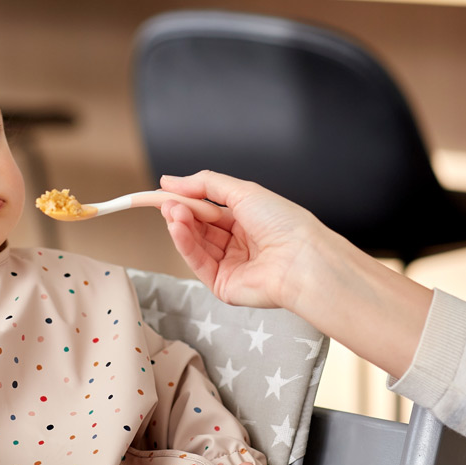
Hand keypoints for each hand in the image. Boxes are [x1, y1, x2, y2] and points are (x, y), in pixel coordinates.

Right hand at [160, 171, 327, 310]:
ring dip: (181, 226)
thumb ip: (205, 183)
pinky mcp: (223, 285)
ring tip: (172, 211)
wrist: (301, 259)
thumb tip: (170, 179)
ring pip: (196, 244)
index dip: (187, 200)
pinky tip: (177, 228)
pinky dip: (185, 244)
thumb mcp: (243, 191)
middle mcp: (239, 244)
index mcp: (248, 221)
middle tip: (166, 201)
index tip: (164, 190)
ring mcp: (230, 265)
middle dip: (181, 212)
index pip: (208, 210)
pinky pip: (198, 262)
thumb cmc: (285, 223)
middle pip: (199, 227)